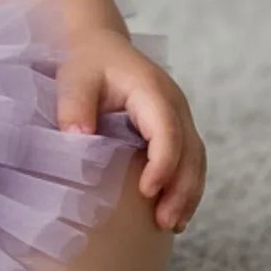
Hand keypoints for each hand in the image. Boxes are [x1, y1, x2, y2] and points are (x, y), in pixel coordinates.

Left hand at [54, 28, 206, 232]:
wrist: (99, 45)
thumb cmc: (86, 63)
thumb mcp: (74, 79)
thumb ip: (75, 107)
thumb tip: (78, 140)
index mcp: (151, 90)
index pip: (168, 130)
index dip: (163, 163)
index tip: (147, 192)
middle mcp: (174, 103)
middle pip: (191, 150)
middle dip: (182, 189)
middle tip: (165, 222)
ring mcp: (179, 116)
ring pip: (196, 159)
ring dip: (188, 193)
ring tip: (172, 224)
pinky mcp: (176, 127)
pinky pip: (190, 160)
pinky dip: (186, 186)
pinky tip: (175, 212)